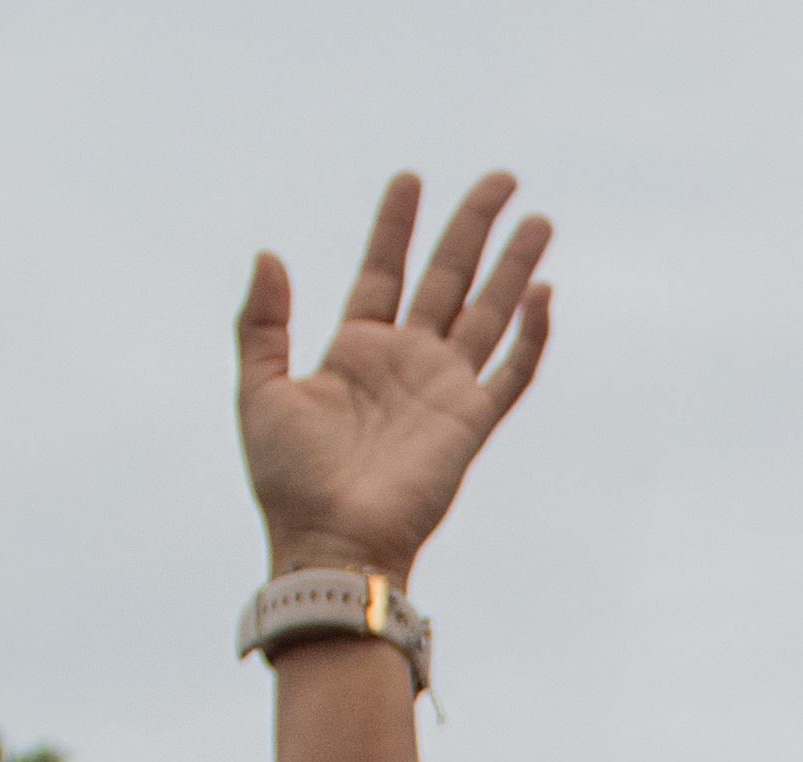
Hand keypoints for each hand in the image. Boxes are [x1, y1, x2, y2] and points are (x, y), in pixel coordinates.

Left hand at [234, 172, 554, 583]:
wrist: (330, 542)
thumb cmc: (289, 480)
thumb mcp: (260, 389)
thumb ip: (263, 323)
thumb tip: (269, 255)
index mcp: (357, 349)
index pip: (383, 270)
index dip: (395, 225)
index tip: (410, 179)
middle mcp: (408, 362)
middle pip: (449, 277)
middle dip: (473, 227)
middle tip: (501, 178)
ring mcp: (444, 390)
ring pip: (489, 312)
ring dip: (514, 266)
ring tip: (538, 220)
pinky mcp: (471, 423)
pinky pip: (511, 373)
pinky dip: (532, 336)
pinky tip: (543, 294)